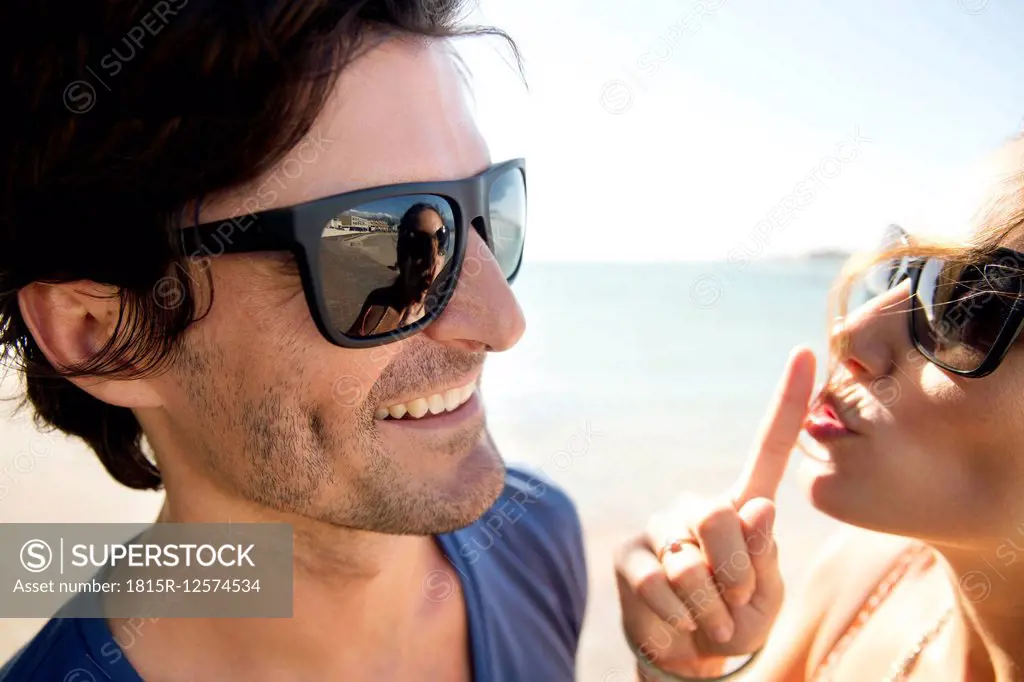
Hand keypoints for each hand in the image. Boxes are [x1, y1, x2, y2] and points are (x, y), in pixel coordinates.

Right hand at [614, 347, 815, 676]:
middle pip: (719, 515)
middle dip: (734, 572)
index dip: (789, 401)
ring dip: (710, 604)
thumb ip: (764, 553)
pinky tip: (680, 622)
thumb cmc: (739, 620)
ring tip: (710, 617)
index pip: (768, 448)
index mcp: (742, 507)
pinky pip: (659, 583)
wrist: (695, 659)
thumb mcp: (767, 595)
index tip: (807, 352)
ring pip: (690, 558)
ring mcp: (661, 528)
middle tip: (735, 604)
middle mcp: (699, 507)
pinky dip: (680, 616)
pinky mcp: (630, 556)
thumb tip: (755, 506)